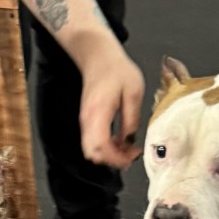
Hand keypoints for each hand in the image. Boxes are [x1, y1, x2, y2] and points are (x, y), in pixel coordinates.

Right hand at [79, 42, 144, 168]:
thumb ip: (132, 119)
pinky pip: (93, 142)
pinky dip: (106, 148)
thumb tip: (130, 141)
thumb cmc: (116, 70)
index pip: (101, 146)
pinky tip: (121, 141)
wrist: (98, 57)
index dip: (116, 158)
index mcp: (98, 112)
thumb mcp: (133, 92)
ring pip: (92, 150)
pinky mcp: (87, 121)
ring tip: (128, 149)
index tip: (133, 157)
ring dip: (110, 155)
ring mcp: (85, 121)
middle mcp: (87, 119)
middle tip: (132, 155)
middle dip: (113, 160)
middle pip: (93, 153)